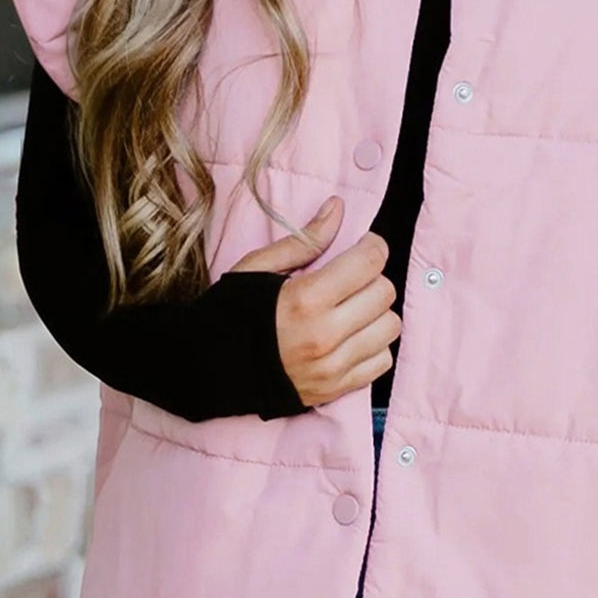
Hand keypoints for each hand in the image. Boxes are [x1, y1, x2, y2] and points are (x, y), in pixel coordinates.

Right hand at [228, 196, 401, 407]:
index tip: (363, 245)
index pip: (370, 261)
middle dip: (373, 277)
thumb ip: (305, 239)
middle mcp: (325, 334)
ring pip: (390, 326)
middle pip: (384, 292)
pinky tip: (352, 336)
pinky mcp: (336, 389)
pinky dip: (373, 345)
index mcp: (306, 298)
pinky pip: (382, 361)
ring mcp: (333, 366)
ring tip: (352, 308)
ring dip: (377, 312)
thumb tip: (337, 208)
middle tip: (352, 277)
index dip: (372, 246)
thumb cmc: (232, 313)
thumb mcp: (259, 267)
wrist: (207, 369)